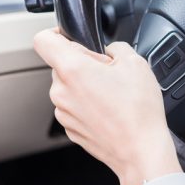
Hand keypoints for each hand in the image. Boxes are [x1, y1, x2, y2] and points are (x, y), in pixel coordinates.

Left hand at [33, 28, 180, 184]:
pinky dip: (89, 104)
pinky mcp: (70, 129)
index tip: (71, 37)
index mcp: (73, 69)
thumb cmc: (139, 112)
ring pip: (69, 86)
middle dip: (84, 62)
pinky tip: (111, 110)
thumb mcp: (136, 63)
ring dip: (87, 84)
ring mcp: (63, 112)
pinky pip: (75, 106)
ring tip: (114, 94)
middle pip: (62, 64)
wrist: (140, 151)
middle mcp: (61, 91)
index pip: (43, 40)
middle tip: (110, 72)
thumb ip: (116, 47)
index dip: (57, 33)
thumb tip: (109, 51)